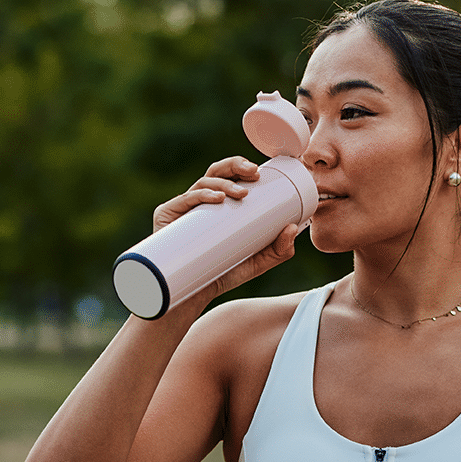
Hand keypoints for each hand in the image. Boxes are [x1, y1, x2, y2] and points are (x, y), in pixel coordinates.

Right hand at [151, 156, 307, 307]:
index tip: (260, 172)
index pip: (228, 176)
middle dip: (235, 165)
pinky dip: (202, 195)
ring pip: (203, 183)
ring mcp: (182, 209)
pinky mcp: (167, 217)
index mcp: (218, 206)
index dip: (241, 167)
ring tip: (241, 192)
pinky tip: (218, 199)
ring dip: (224, 183)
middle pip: (215, 172)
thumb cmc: (222, 274)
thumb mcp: (257, 263)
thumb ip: (279, 249)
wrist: (191, 296)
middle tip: (254, 173)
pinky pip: (184, 200)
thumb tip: (293, 227)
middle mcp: (199, 202)